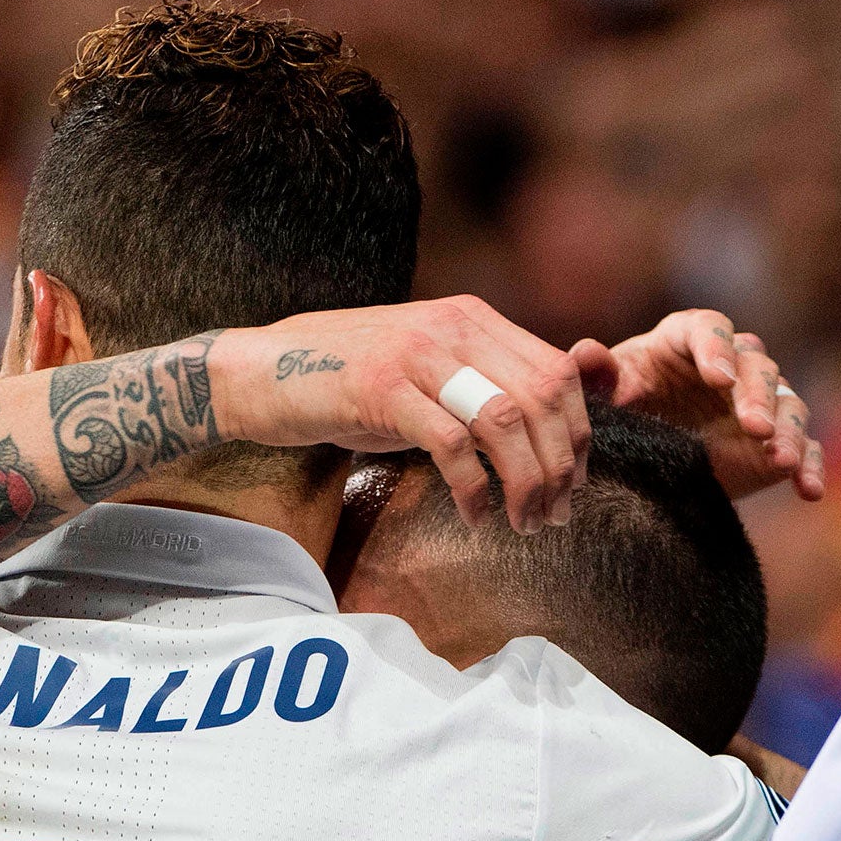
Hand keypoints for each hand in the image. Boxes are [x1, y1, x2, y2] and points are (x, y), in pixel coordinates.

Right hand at [216, 296, 588, 533]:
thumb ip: (479, 387)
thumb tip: (541, 434)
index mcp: (472, 318)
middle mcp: (453, 327)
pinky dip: (472, 488)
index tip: (574, 483)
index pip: (556, 373)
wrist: (262, 372)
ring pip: (504, 420)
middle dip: (559, 466)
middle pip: (541, 398)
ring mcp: (417, 355)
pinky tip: (473, 515)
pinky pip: (451, 444)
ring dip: (524, 482)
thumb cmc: (346, 384)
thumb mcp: (425, 374)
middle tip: (554, 515)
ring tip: (523, 522)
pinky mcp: (382, 390)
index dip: (578, 434)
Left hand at [571, 310, 822, 500]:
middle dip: (758, 396)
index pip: (709, 330)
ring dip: (789, 431)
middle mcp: (733, 364)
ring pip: (788, 404)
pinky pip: (803, 448)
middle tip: (754, 426)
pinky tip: (808, 490)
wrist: (638, 456)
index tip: (718, 378)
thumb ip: (593, 375)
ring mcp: (759, 402)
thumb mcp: (604, 394)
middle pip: (757, 366)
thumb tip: (585, 353)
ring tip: (782, 459)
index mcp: (688, 340)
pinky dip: (809, 467)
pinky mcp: (773, 443)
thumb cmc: (620, 409)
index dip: (717, 350)